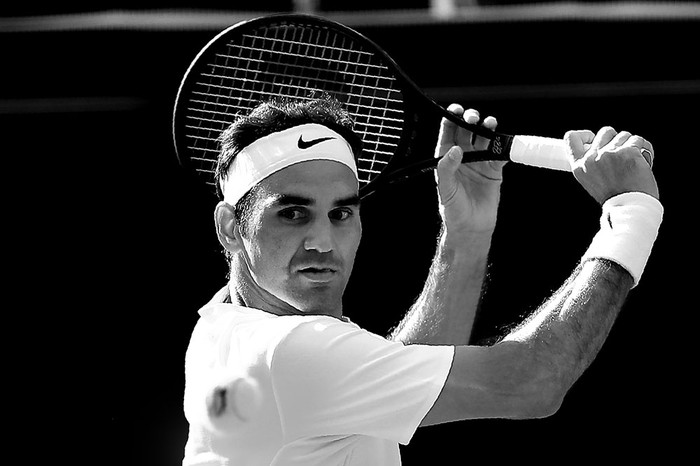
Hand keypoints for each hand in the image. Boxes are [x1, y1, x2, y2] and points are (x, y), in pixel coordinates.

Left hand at [435, 104, 505, 234]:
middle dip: (470, 120)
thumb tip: (455, 150)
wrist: (472, 228)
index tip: (456, 110)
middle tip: (473, 119)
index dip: (451, 119)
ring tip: (489, 124)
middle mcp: (463, 157)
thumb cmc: (454, 210)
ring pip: (484, 138)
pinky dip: (502, 145)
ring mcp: (479, 162)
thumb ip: (447, 168)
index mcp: (446, 159)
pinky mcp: (494, 170)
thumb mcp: (446, 189)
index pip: (447, 133)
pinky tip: (502, 141)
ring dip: (487, 128)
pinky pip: (499, 153)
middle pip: (467, 131)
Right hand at [565, 126, 658, 203]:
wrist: (630, 208)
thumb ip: (591, 163)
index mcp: (579, 166)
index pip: (571, 138)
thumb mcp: (592, 181)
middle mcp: (592, 158)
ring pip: (623, 135)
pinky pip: (638, 140)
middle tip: (620, 155)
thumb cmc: (615, 198)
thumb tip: (600, 145)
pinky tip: (643, 160)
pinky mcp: (629, 152)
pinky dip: (644, 148)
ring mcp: (610, 153)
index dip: (584, 135)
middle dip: (615, 139)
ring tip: (632, 161)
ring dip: (630, 145)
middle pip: (604, 132)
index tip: (593, 138)